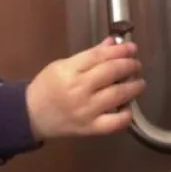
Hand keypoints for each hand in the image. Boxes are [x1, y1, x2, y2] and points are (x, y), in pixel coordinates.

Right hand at [25, 38, 145, 139]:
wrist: (31, 115)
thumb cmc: (47, 86)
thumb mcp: (63, 64)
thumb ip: (90, 55)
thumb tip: (113, 43)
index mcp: (70, 70)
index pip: (100, 56)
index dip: (120, 50)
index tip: (132, 48)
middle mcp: (79, 89)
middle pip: (112, 72)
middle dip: (130, 65)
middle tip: (136, 64)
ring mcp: (86, 110)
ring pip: (118, 95)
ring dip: (134, 86)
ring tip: (139, 82)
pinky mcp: (90, 128)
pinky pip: (115, 122)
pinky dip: (127, 114)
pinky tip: (129, 107)